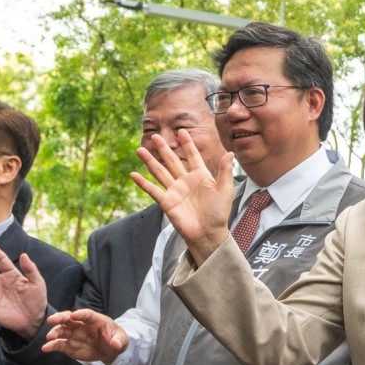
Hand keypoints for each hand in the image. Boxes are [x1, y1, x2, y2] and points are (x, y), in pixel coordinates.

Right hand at [41, 310, 127, 364]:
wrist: (109, 351)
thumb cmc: (115, 340)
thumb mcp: (122, 340)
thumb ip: (119, 341)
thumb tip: (115, 344)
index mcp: (95, 320)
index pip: (87, 314)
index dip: (81, 314)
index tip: (74, 315)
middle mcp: (81, 325)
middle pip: (69, 318)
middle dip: (60, 318)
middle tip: (51, 319)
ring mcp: (74, 334)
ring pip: (62, 330)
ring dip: (55, 332)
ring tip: (49, 337)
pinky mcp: (69, 345)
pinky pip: (59, 344)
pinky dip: (52, 346)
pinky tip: (46, 348)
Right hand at [133, 131, 235, 261]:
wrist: (209, 233)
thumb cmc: (219, 213)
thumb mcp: (225, 189)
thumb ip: (225, 171)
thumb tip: (230, 153)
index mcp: (200, 176)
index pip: (192, 156)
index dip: (187, 144)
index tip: (181, 131)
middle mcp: (185, 181)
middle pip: (172, 160)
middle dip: (164, 148)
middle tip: (155, 136)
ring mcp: (175, 191)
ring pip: (160, 172)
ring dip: (150, 161)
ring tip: (140, 149)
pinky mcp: (167, 202)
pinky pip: (152, 190)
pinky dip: (142, 183)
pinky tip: (133, 174)